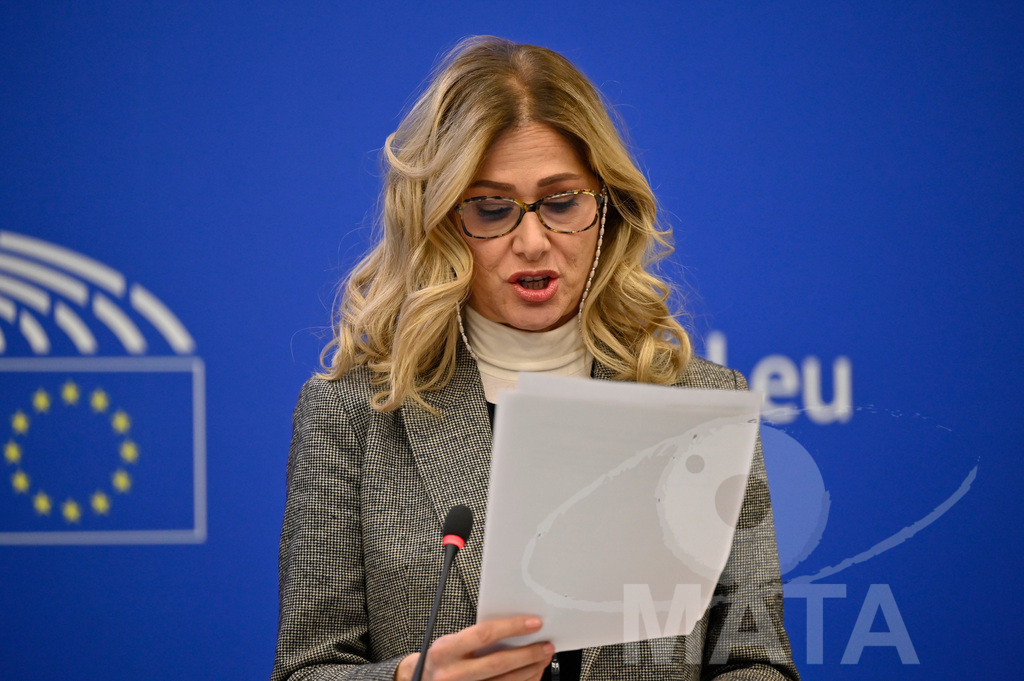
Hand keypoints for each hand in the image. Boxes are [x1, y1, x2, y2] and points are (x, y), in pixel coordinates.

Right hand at [394, 616, 553, 680]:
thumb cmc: (441, 658)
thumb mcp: (451, 642)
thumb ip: (477, 636)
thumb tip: (516, 628)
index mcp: (445, 650)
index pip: (484, 634)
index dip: (512, 627)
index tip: (534, 623)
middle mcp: (452, 674)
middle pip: (499, 663)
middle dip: (528, 654)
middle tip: (546, 645)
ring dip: (530, 670)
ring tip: (543, 658)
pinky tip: (533, 674)